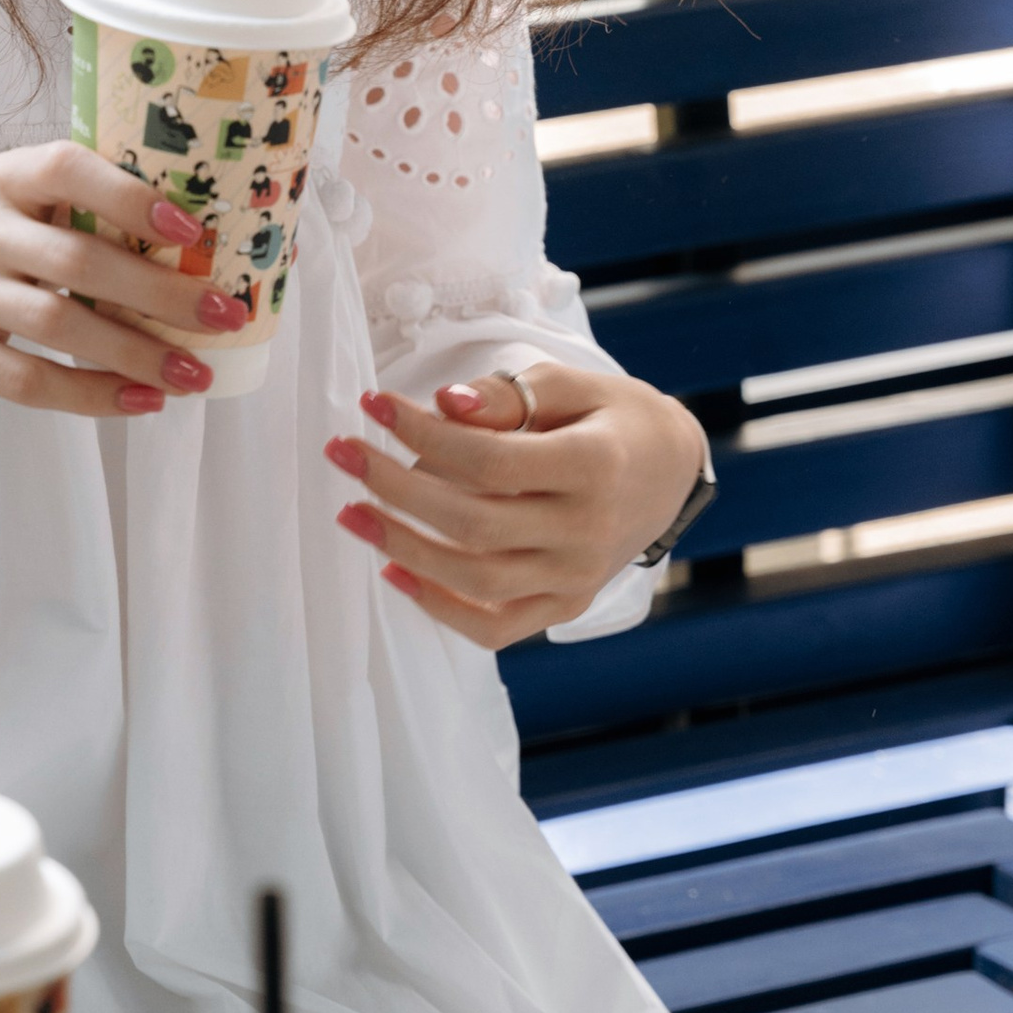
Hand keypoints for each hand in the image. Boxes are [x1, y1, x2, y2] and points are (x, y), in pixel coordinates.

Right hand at [0, 141, 240, 419]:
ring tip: (195, 376)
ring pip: (59, 324)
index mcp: (3, 178)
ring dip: (138, 354)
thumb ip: (86, 219)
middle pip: (78, 260)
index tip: (193, 232)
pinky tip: (142, 400)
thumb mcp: (21, 218)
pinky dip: (93, 394)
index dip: (130, 195)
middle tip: (223, 317)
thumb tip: (201, 252)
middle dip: (161, 293)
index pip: (66, 167)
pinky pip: (29, 379)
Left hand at [325, 358, 707, 646]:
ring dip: (403, 548)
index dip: (422, 434)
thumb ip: (506, 396)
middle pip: (473, 522)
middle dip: (394, 488)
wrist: (670, 471)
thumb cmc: (611, 418)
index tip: (373, 405)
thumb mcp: (570, 385)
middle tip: (342, 453)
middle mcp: (588, 532)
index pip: (489, 460)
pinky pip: (496, 626)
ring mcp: (577, 578)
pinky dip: (440, 608)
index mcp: (594, 468)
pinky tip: (393, 574)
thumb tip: (443, 405)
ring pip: (476, 580)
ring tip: (351, 513)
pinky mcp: (566, 606)